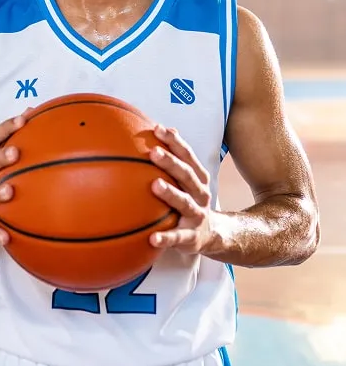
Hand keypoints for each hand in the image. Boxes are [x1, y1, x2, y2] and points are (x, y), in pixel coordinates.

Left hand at [148, 124, 211, 253]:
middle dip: (171, 162)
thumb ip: (178, 157)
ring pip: (184, 202)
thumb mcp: (190, 179)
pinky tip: (152, 238)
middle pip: (186, 175)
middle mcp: (200, 194)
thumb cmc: (192, 200)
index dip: (175, 142)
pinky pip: (177, 237)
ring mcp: (196, 215)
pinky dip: (166, 238)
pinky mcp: (190, 236)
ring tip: (154, 185)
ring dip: (170, 193)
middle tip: (154, 152)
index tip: (158, 129)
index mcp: (199, 178)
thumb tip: (165, 128)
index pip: (188, 156)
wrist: (213, 234)